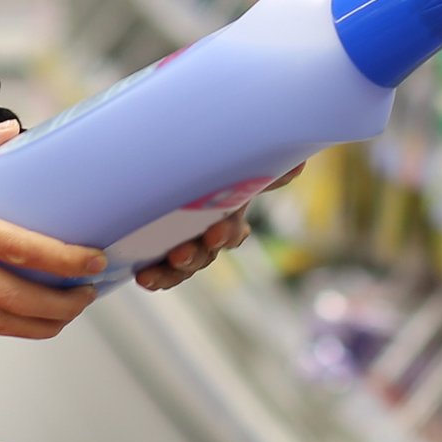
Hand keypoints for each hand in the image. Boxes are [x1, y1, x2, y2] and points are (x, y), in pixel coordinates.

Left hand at [136, 155, 306, 291]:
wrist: (176, 170)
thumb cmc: (212, 167)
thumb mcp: (233, 164)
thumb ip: (263, 167)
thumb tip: (300, 166)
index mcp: (228, 216)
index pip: (232, 231)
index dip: (226, 234)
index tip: (215, 234)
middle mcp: (208, 236)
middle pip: (205, 254)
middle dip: (194, 257)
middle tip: (179, 255)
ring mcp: (184, 246)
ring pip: (182, 267)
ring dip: (169, 273)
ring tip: (150, 275)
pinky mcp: (159, 249)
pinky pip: (160, 269)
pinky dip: (154, 276)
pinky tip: (142, 276)